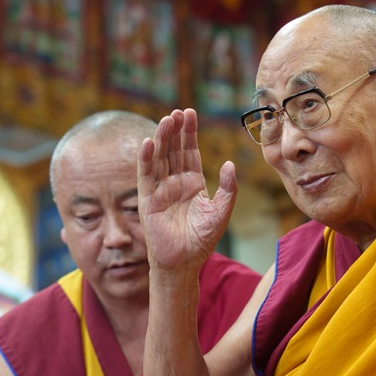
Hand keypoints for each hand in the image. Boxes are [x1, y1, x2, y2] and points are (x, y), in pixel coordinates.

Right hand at [137, 109, 236, 275]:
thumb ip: (228, 189)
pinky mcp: (147, 200)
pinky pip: (146, 175)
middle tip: (179, 112)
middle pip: (174, 150)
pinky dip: (147, 159)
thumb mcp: (221, 212)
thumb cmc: (202, 241)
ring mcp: (160, 190)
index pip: (190, 152)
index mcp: (192, 183)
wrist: (183, 263)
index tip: (190, 113)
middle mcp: (175, 183)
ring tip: (167, 120)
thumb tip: (230, 164)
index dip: (189, 133)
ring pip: (160, 158)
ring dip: (162, 139)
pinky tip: (150, 142)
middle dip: (176, 131)